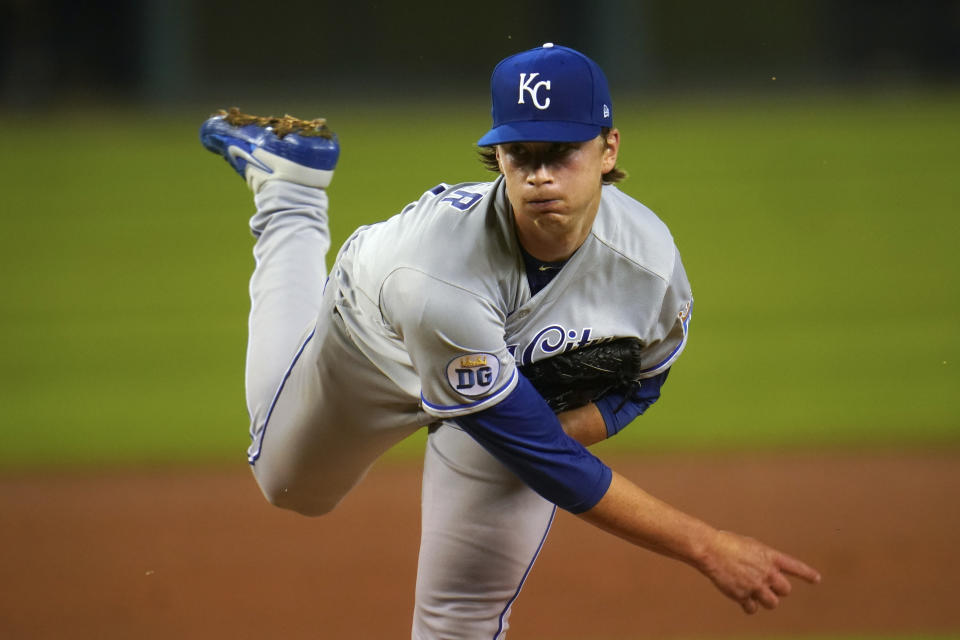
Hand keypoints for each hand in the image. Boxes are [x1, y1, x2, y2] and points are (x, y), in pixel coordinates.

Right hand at [699, 530, 820, 613]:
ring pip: (772, 603)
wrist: (710, 550)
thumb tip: (765, 568)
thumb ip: (761, 558)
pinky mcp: (743, 596)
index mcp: (769, 556)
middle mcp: (766, 572)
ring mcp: (756, 585)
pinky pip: (752, 608)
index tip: (816, 579)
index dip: (807, 574)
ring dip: (765, 600)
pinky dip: (748, 606)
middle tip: (767, 586)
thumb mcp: (750, 545)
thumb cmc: (726, 543)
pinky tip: (743, 599)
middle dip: (778, 590)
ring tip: (756, 594)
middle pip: (785, 590)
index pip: (794, 566)